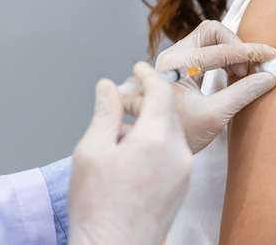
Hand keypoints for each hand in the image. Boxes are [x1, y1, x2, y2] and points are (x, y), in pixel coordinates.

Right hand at [69, 62, 191, 244]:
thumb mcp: (91, 151)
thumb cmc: (97, 207)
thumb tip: (108, 87)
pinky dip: (157, 144)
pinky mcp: (183, 188)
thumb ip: (105, 114)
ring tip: (120, 137)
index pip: (161, 92)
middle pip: (168, 111)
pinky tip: (131, 158)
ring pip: (171, 133)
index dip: (148, 75)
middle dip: (148, 101)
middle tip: (123, 101)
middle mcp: (177, 153)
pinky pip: (174, 153)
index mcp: (154, 139)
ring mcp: (184, 172)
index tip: (138, 67)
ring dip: (151, 125)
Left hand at [155, 20, 275, 152]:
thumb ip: (242, 93)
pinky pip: (206, 49)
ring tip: (242, 76)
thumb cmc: (181, 133)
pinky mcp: (180, 65)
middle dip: (236, 46)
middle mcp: (173, 55)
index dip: (250, 52)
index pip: (221, 49)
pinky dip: (224, 57)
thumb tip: (270, 77)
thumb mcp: (214, 115)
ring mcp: (175, 58)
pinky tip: (233, 76)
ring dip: (231, 51)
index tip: (273, 56)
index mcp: (177, 64)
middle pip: (211, 32)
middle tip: (249, 71)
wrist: (159, 145)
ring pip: (209, 38)